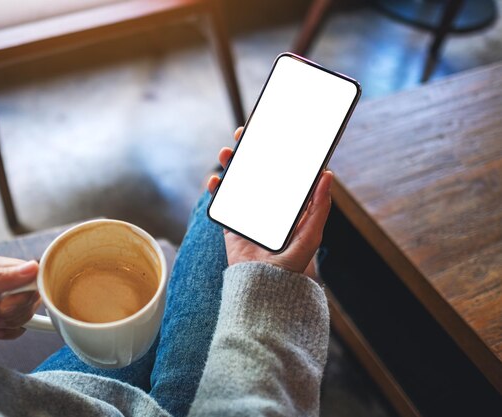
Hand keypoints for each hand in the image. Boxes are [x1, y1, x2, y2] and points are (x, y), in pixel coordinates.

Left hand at [0, 255, 40, 355]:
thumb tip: (33, 267)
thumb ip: (0, 277)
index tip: (2, 303)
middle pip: (31, 292)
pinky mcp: (9, 316)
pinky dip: (10, 331)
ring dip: (9, 321)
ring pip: (29, 309)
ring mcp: (5, 298)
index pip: (28, 273)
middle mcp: (0, 278)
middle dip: (11, 309)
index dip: (20, 292)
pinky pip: (26, 323)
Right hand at [207, 127, 332, 274]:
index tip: (274, 134)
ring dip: (231, 165)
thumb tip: (327, 175)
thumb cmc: (290, 265)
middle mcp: (268, 208)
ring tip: (225, 153)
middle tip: (243, 134)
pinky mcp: (231, 226)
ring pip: (238, 182)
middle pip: (258, 172)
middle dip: (249, 152)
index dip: (278, 153)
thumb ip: (319, 206)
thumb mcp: (310, 234)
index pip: (283, 174)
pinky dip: (215, 189)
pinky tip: (215, 180)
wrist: (262, 288)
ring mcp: (248, 215)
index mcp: (288, 207)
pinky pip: (221, 203)